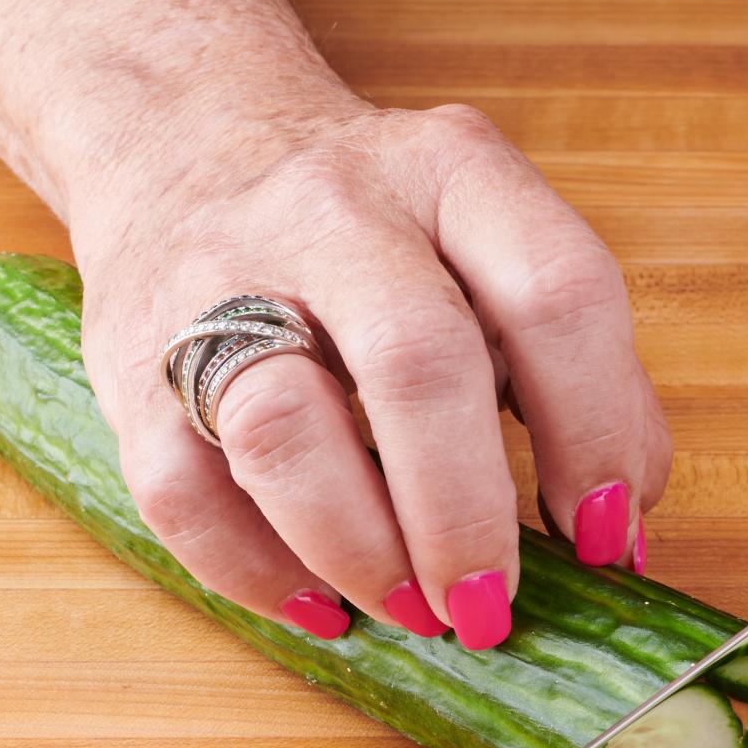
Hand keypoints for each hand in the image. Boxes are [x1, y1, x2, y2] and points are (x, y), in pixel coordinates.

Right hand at [77, 101, 667, 645]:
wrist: (187, 137)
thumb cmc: (389, 238)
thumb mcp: (503, 258)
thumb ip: (588, 379)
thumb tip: (618, 535)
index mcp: (459, 175)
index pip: (557, 294)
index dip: (596, 431)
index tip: (602, 536)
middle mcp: (337, 210)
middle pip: (419, 364)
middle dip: (467, 514)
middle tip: (492, 607)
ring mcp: (218, 277)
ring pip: (284, 429)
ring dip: (361, 551)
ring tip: (413, 611)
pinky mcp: (129, 358)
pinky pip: (183, 491)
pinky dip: (258, 572)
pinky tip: (322, 605)